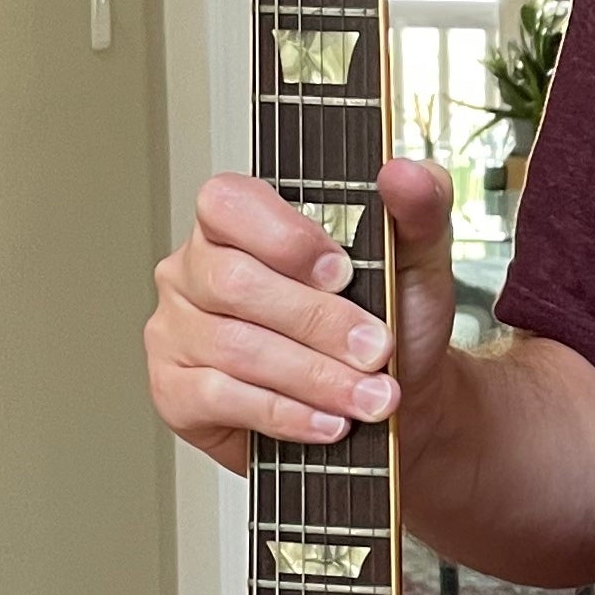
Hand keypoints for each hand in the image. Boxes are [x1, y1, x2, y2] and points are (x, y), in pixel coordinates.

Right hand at [145, 158, 458, 474]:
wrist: (397, 403)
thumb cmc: (392, 322)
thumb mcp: (419, 259)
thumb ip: (420, 205)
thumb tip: (403, 173)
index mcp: (238, 221)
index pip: (230, 203)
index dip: (283, 237)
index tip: (342, 272)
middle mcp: (195, 269)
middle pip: (235, 283)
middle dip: (316, 322)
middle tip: (375, 350)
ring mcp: (175, 330)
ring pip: (235, 347)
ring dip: (314, 377)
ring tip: (370, 396)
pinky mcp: (175, 391)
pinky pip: (220, 397)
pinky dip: (285, 413)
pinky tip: (327, 421)